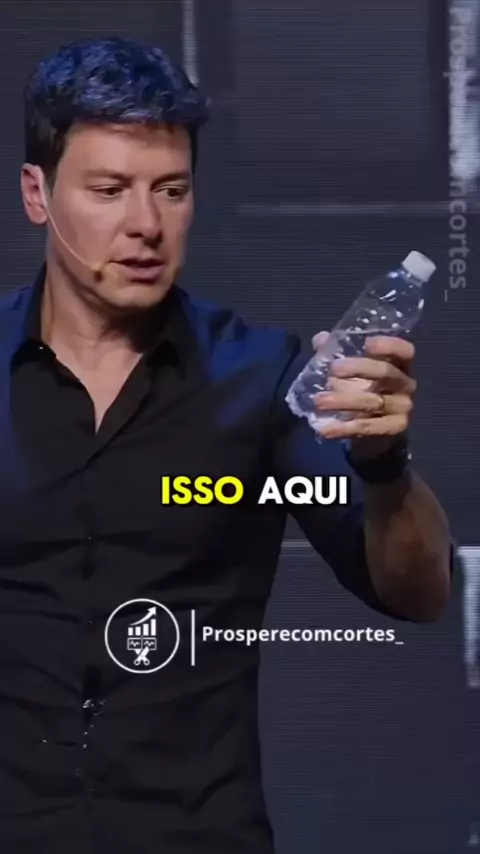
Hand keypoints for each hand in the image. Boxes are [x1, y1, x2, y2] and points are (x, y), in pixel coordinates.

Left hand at [311, 331, 415, 452]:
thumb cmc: (359, 389)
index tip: (367, 343)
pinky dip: (345, 428)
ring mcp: (402, 407)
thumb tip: (320, 339)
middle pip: (386, 373)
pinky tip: (325, 429)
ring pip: (374, 402)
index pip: (404, 350)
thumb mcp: (348, 370)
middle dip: (358, 368)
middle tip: (333, 370)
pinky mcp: (394, 428)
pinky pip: (368, 427)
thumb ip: (334, 352)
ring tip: (318, 400)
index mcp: (398, 364)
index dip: (389, 345)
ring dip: (344, 401)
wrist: (368, 429)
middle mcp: (405, 384)